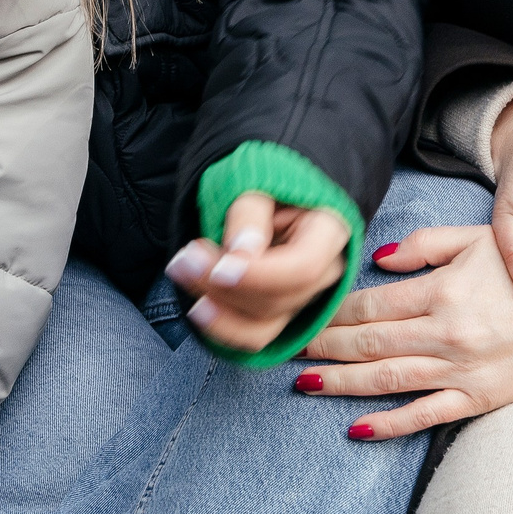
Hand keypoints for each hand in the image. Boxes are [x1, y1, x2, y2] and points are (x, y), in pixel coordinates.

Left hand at [163, 193, 352, 351]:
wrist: (269, 189)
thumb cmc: (266, 177)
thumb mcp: (258, 177)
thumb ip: (250, 212)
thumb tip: (242, 251)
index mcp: (329, 231)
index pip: (303, 267)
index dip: (259, 274)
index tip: (219, 265)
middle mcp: (324, 272)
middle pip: (278, 299)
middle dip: (224, 284)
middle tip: (183, 258)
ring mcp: (303, 298)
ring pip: (263, 324)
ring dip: (217, 308)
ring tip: (182, 273)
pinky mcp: (279, 313)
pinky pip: (254, 336)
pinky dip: (222, 327)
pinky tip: (198, 306)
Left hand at [300, 224, 512, 439]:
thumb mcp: (484, 238)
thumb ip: (428, 244)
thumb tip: (380, 257)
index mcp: (445, 289)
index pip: (372, 303)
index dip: (334, 311)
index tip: (306, 312)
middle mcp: (448, 332)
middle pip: (370, 343)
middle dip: (325, 346)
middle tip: (289, 347)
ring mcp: (463, 370)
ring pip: (388, 380)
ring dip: (341, 383)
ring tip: (306, 383)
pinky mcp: (480, 398)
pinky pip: (426, 415)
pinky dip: (389, 424)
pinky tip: (357, 427)